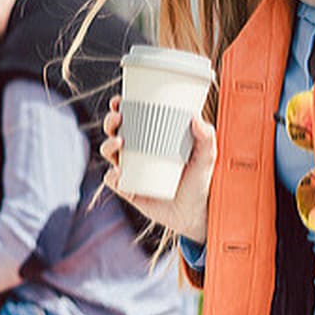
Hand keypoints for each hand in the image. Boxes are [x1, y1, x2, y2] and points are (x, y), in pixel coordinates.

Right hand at [99, 95, 214, 242]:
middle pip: (114, 132)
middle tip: (118, 119)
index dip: (118, 108)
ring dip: (108, 145)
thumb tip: (196, 118)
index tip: (118, 101)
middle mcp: (136, 152)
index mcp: (149, 138)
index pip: (129, 118)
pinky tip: (119, 172)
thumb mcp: (206, 157)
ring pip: (109, 153)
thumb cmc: (199, 180)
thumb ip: (206, 137)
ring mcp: (130, 171)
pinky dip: (112, 176)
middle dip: (110, 123)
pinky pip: (113, 181)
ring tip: (119, 143)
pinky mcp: (128, 190)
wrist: (195, 213)